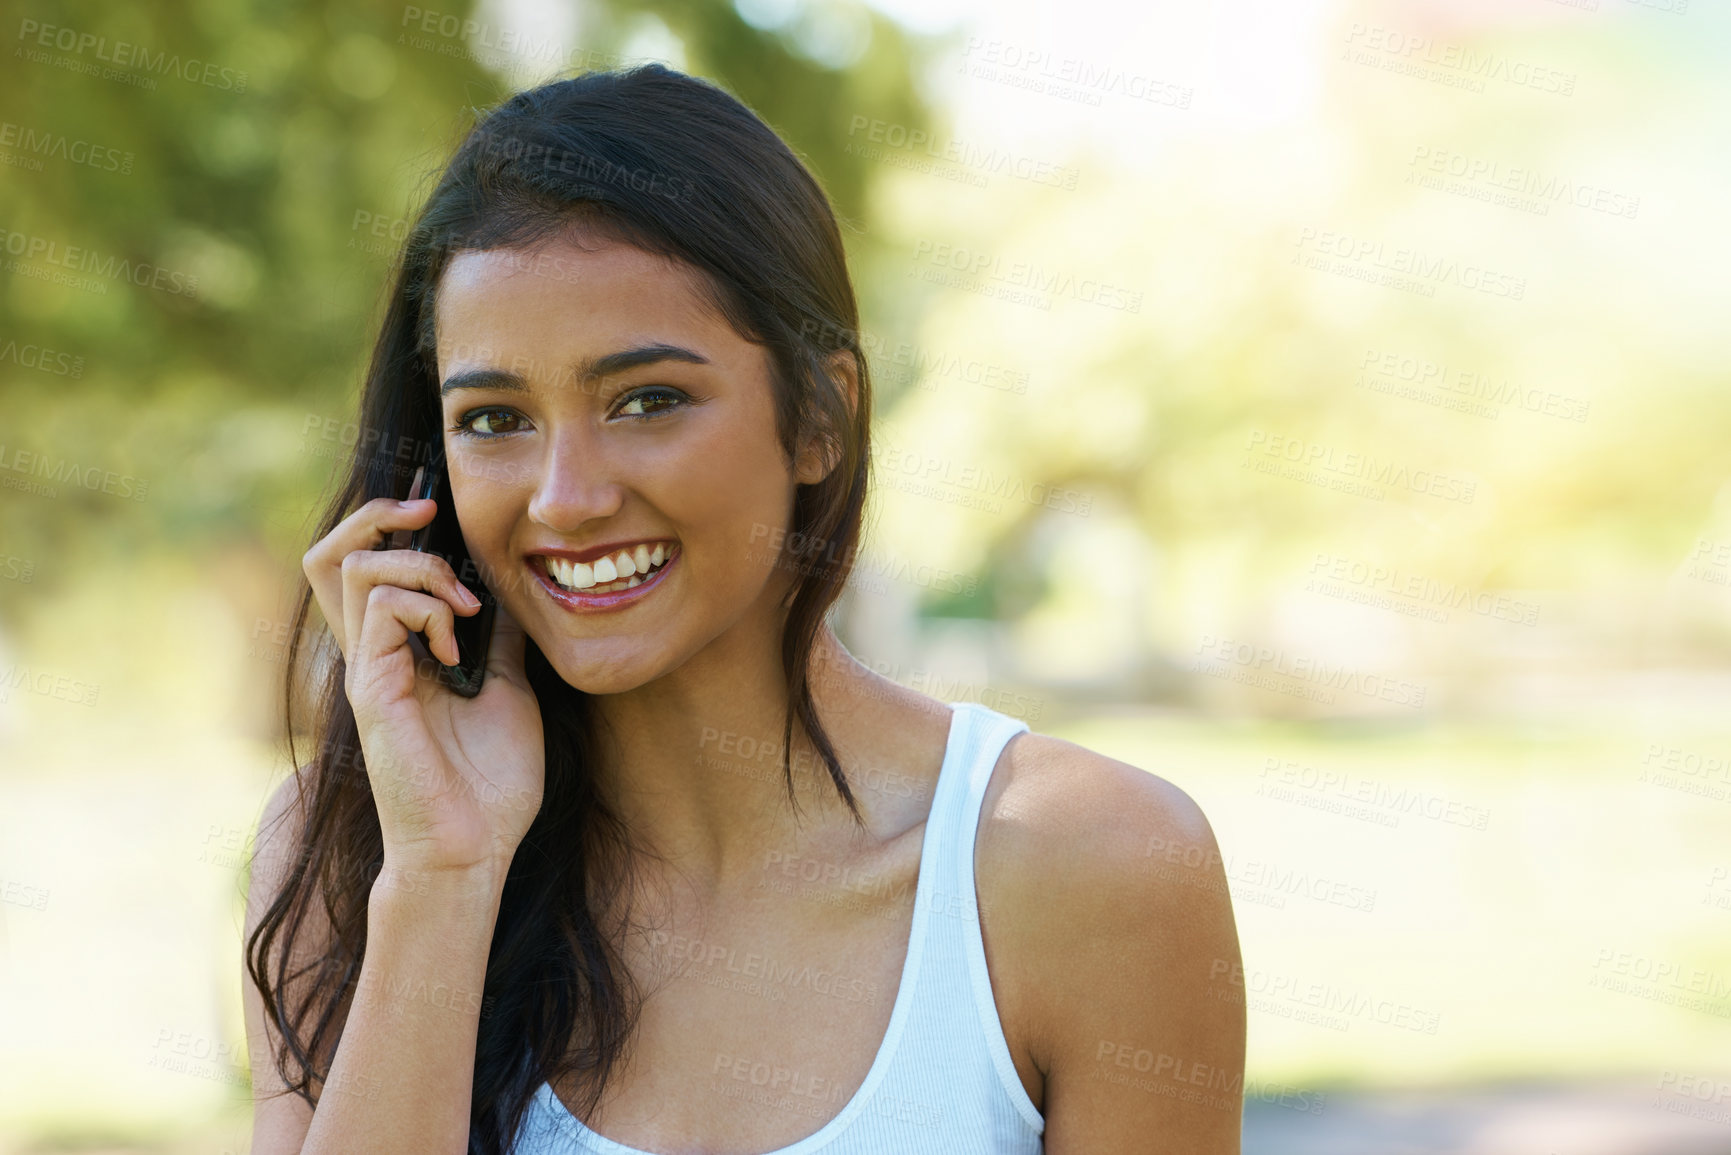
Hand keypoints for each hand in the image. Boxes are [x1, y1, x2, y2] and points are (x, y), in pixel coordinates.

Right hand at [303, 496, 544, 876]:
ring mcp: (366, 670)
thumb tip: (512, 592)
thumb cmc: (492, 781)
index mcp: (400, 652)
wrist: (476, 849)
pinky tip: (457, 644)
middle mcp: (372, 655)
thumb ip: (500, 639)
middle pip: (331, 554)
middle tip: (431, 514)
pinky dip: (427, 607)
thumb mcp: (509, 689)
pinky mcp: (372, 690)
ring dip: (421, 567)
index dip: (395, 524)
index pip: (369, 566)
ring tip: (464, 606)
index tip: (442, 507)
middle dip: (380, 514)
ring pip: (354, 568)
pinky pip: (379, 609)